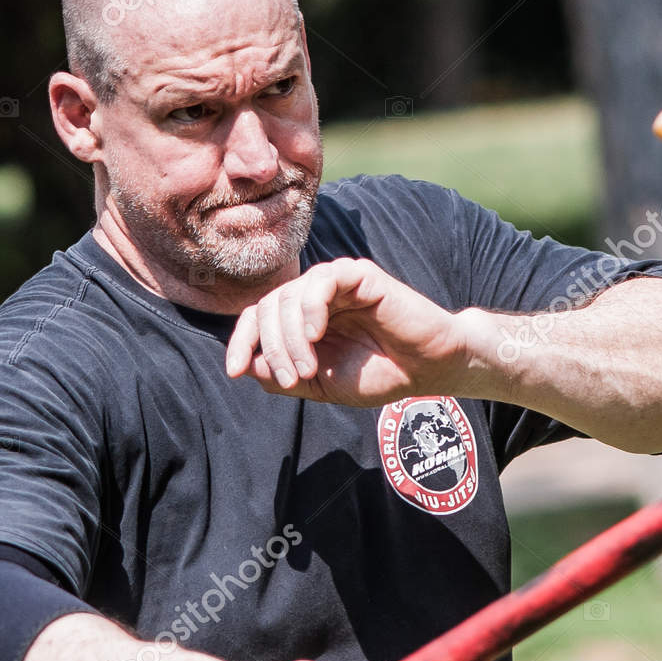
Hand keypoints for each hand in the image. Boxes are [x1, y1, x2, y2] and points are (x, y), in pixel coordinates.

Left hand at [224, 258, 470, 405]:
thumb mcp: (321, 386)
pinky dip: (310, 308)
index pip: (257, 317)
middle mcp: (313, 296)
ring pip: (289, 296)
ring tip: (310, 369)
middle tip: (292, 379)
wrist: (426, 370)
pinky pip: (320, 281)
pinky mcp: (358, 274)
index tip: (234, 370)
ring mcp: (335, 283)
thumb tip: (245, 364)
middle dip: (271, 347)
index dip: (241, 341)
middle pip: (267, 307)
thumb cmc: (379, 375)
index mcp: (301, 319)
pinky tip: (316, 334)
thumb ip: (282, 376)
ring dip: (290, 338)